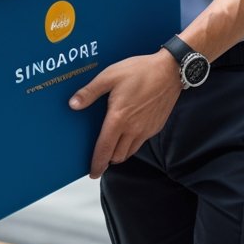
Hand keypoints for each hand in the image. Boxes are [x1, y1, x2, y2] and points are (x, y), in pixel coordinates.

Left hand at [68, 52, 181, 178]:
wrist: (170, 71)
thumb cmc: (140, 71)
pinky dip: (131, 144)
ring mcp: (146, 130)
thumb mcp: (109, 76)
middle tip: (100, 155)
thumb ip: (90, 92)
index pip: (105, 149)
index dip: (97, 163)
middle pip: (117, 156)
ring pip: (130, 152)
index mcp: (119, 118)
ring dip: (119, 153)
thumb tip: (73, 104)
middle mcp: (133, 129)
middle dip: (107, 159)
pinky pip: (141, 143)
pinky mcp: (156, 127)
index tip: (92, 172)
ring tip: (112, 146)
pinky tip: (127, 133)